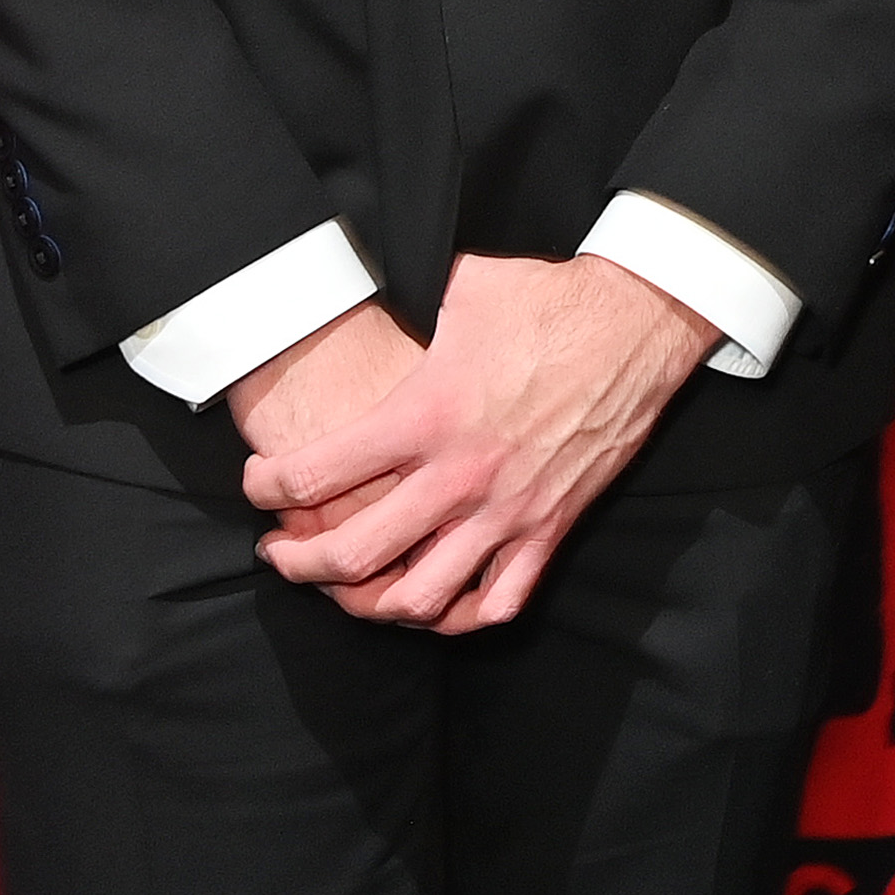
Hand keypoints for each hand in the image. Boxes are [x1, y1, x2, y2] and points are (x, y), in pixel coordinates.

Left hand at [246, 252, 715, 632]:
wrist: (636, 322)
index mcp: (427, 414)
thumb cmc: (547, 299)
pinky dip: (457, 615)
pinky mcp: (550, 527)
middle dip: (298, 561)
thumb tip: (363, 279)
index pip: (317, 473)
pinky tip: (432, 601)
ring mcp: (508, 511)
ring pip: (418, 598)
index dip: (268, 486)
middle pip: (353, 554)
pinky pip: (497, 602)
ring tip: (347, 585)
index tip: (258, 483)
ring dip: (367, 602)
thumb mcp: (462, 289)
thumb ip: (407, 307)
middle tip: (280, 548)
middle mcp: (460, 475)